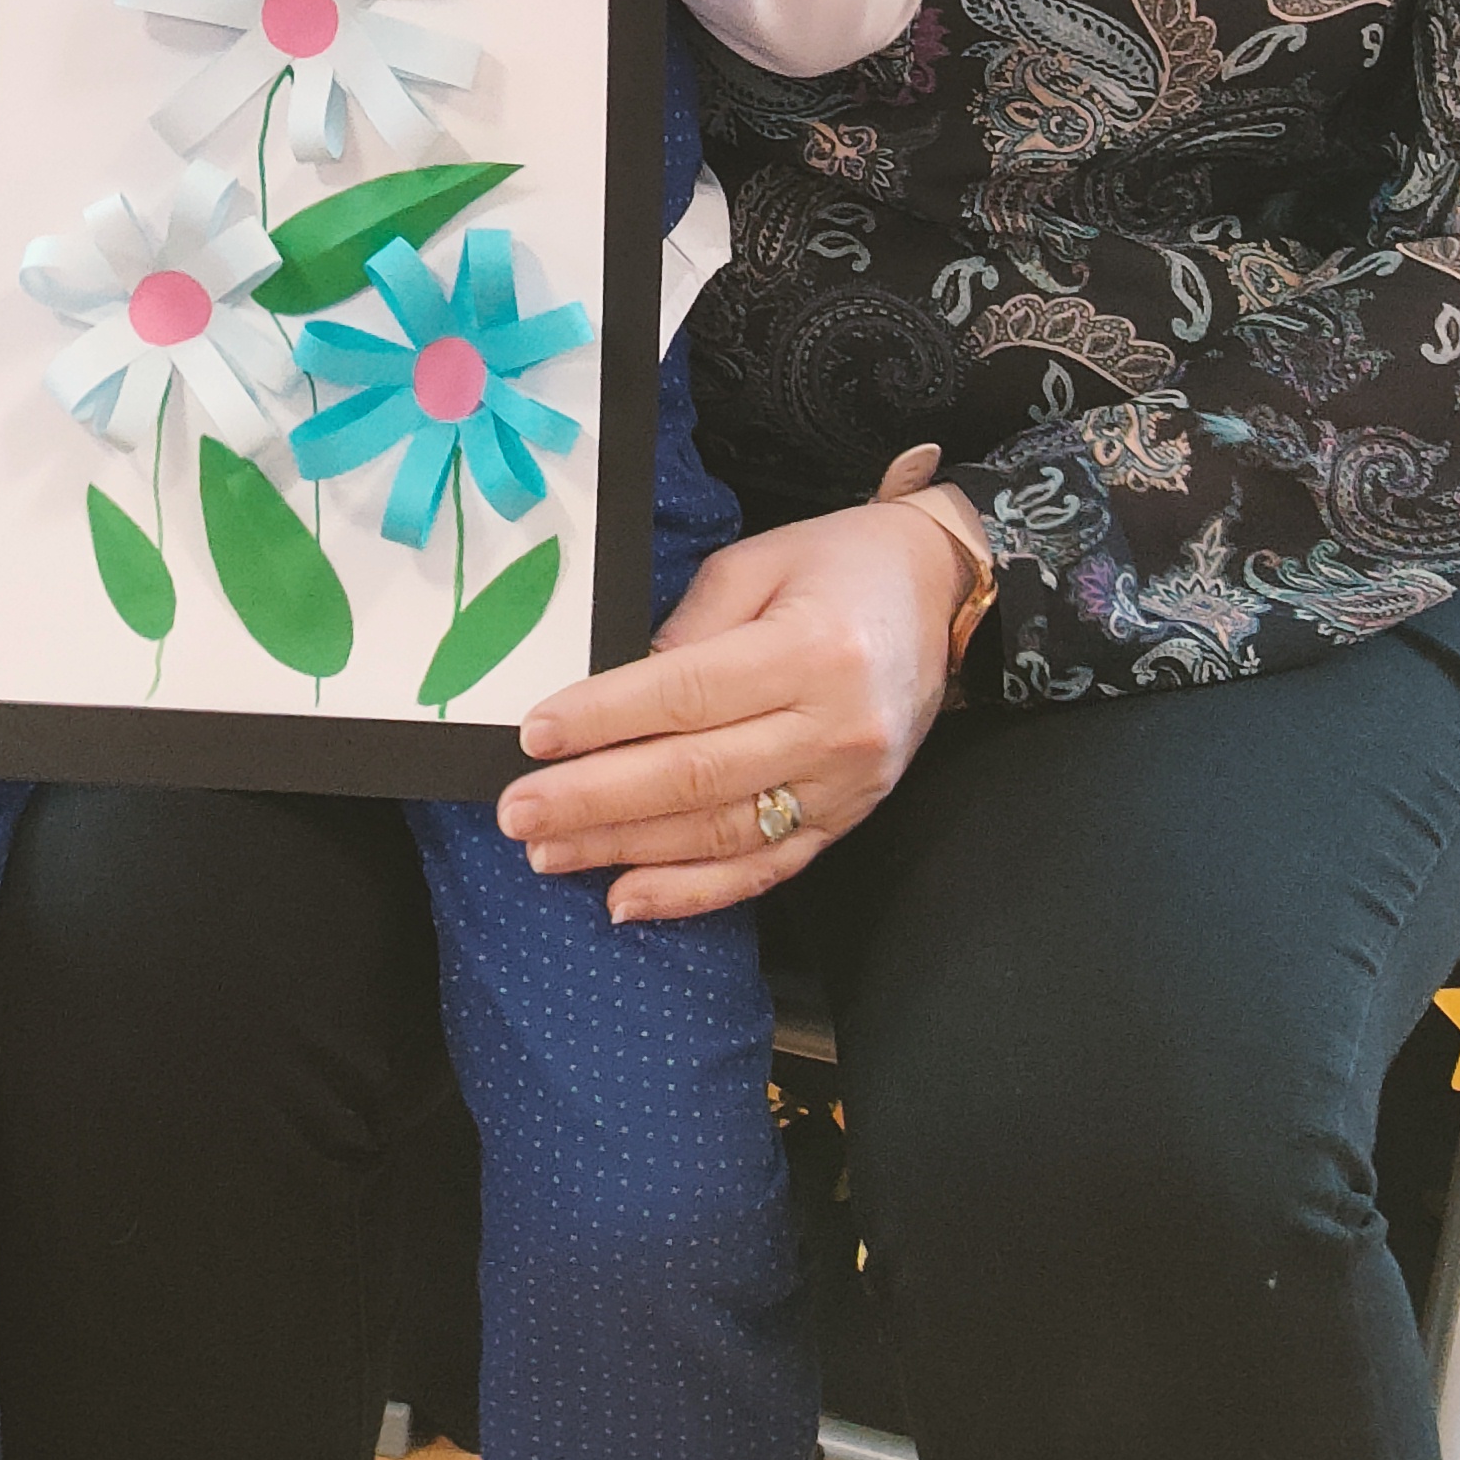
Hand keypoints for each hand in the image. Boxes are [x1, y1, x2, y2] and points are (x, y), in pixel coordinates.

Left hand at [496, 500, 965, 921]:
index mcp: (812, 649)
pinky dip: (691, 893)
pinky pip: (762, 870)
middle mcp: (834, 727)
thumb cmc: (841, 564)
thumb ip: (688, 629)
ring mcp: (846, 786)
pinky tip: (626, 897)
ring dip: (624, 849)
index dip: (605, 718)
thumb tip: (612, 698)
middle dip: (594, 799)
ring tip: (549, 852)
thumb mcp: (759, 563)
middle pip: (694, 775)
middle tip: (517, 812)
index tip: (534, 735)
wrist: (941, 594)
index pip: (687, 693)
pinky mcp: (847, 820)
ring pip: (718, 833)